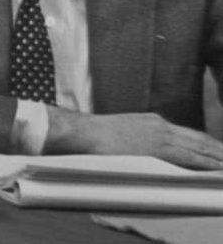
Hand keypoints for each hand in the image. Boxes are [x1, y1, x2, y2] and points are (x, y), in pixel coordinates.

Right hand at [47, 109, 222, 169]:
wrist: (83, 132)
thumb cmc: (95, 135)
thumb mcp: (123, 132)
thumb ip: (139, 139)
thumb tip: (146, 151)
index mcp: (153, 121)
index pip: (188, 134)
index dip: (207, 144)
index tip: (218, 151)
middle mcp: (161, 126)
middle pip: (199, 139)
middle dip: (218, 150)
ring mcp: (161, 136)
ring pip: (200, 148)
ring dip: (218, 158)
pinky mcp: (158, 148)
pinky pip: (191, 157)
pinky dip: (208, 163)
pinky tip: (217, 169)